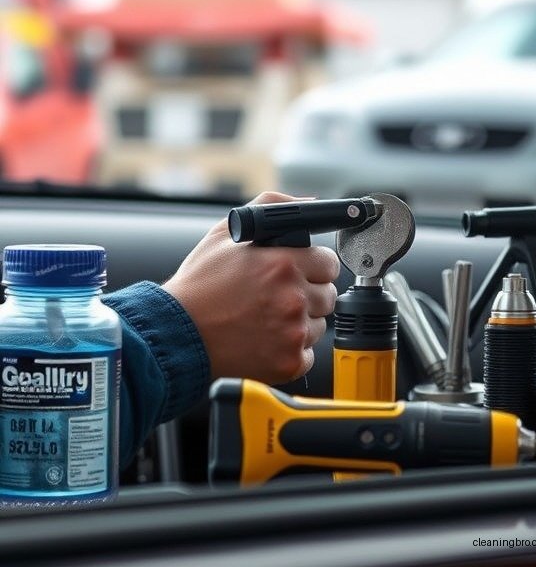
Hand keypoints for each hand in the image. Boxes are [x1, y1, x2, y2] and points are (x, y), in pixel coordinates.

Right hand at [163, 191, 339, 382]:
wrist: (174, 335)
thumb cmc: (198, 287)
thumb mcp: (227, 234)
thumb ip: (273, 207)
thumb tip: (310, 203)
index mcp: (283, 264)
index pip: (329, 263)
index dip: (314, 266)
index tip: (301, 271)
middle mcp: (293, 298)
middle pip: (328, 294)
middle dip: (309, 293)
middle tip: (280, 296)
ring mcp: (292, 333)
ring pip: (320, 325)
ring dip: (302, 322)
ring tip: (268, 318)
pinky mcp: (288, 362)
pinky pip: (309, 353)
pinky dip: (292, 350)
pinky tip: (267, 340)